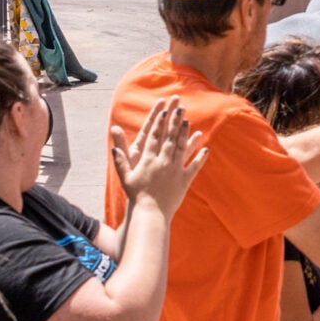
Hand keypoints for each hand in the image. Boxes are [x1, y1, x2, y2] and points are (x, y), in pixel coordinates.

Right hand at [110, 97, 207, 219]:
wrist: (150, 213)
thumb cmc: (136, 196)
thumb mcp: (125, 178)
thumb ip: (120, 161)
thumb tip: (113, 148)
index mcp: (148, 160)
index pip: (154, 137)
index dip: (159, 123)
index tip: (163, 110)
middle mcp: (162, 162)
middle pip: (169, 138)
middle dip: (174, 121)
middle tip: (179, 108)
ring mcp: (175, 170)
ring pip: (181, 148)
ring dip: (185, 134)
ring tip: (188, 121)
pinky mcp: (184, 180)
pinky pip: (194, 166)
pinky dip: (200, 157)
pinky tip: (206, 148)